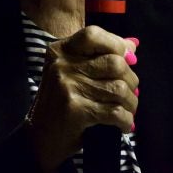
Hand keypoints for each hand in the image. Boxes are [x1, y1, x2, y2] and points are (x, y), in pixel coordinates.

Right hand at [25, 26, 137, 172]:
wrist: (39, 137)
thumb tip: (133, 45)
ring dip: (131, 103)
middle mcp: (61, 64)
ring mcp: (67, 86)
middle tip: (130, 93)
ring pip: (118, 88)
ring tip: (128, 110)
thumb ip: (98, 56)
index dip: (117, 44)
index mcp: (59, 50)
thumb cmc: (60, 103)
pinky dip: (126, 120)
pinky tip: (124, 124)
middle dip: (131, 80)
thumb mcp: (71, 72)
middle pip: (114, 63)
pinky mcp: (75, 110)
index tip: (130, 59)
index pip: (94, 34)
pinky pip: (115, 111)